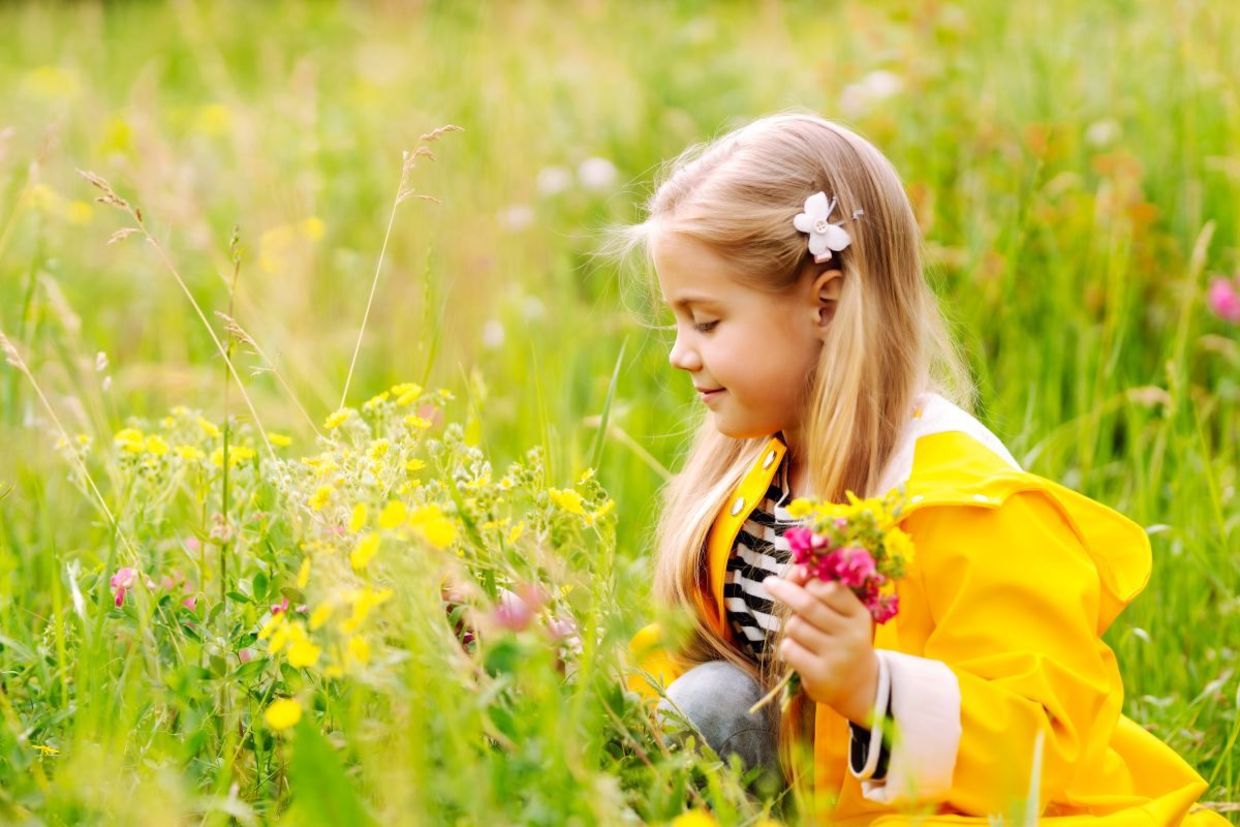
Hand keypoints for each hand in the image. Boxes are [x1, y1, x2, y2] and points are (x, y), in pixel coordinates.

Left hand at [764, 565, 879, 725]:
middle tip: (769, 582)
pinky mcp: (820, 676)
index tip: (797, 576)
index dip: (809, 580)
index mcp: (859, 615)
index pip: (830, 588)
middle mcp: (851, 635)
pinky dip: (789, 647)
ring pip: (795, 626)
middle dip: (785, 590)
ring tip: (804, 635)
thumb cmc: (841, 639)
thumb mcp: (842, 614)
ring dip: (791, 626)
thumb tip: (795, 569)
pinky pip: (789, 649)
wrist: (858, 686)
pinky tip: (802, 654)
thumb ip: (820, 591)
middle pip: (808, 604)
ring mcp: (837, 657)